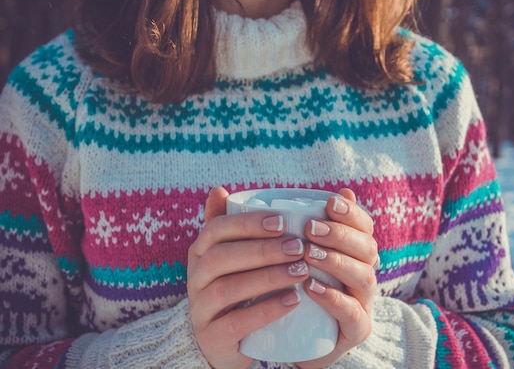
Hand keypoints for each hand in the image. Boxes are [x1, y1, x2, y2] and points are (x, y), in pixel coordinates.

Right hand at [187, 187, 309, 368]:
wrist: (221, 341)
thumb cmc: (234, 289)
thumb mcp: (229, 257)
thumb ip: (228, 225)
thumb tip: (219, 189)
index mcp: (200, 253)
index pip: (216, 230)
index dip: (248, 224)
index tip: (282, 222)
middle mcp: (195, 279)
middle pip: (220, 258)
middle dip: (262, 249)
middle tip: (299, 247)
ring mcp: (200, 310)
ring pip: (227, 289)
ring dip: (267, 277)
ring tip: (301, 271)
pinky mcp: (212, 338)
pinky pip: (236, 323)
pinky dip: (266, 310)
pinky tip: (292, 300)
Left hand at [297, 188, 378, 368]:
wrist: (297, 343)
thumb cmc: (296, 290)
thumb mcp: (296, 256)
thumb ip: (300, 225)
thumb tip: (315, 192)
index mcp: (355, 253)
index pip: (364, 226)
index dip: (351, 212)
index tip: (329, 202)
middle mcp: (364, 274)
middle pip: (367, 248)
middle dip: (340, 234)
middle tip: (310, 227)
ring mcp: (363, 302)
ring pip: (364, 276)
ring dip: (336, 261)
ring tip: (308, 254)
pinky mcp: (356, 329)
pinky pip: (353, 313)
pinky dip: (333, 298)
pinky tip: (311, 286)